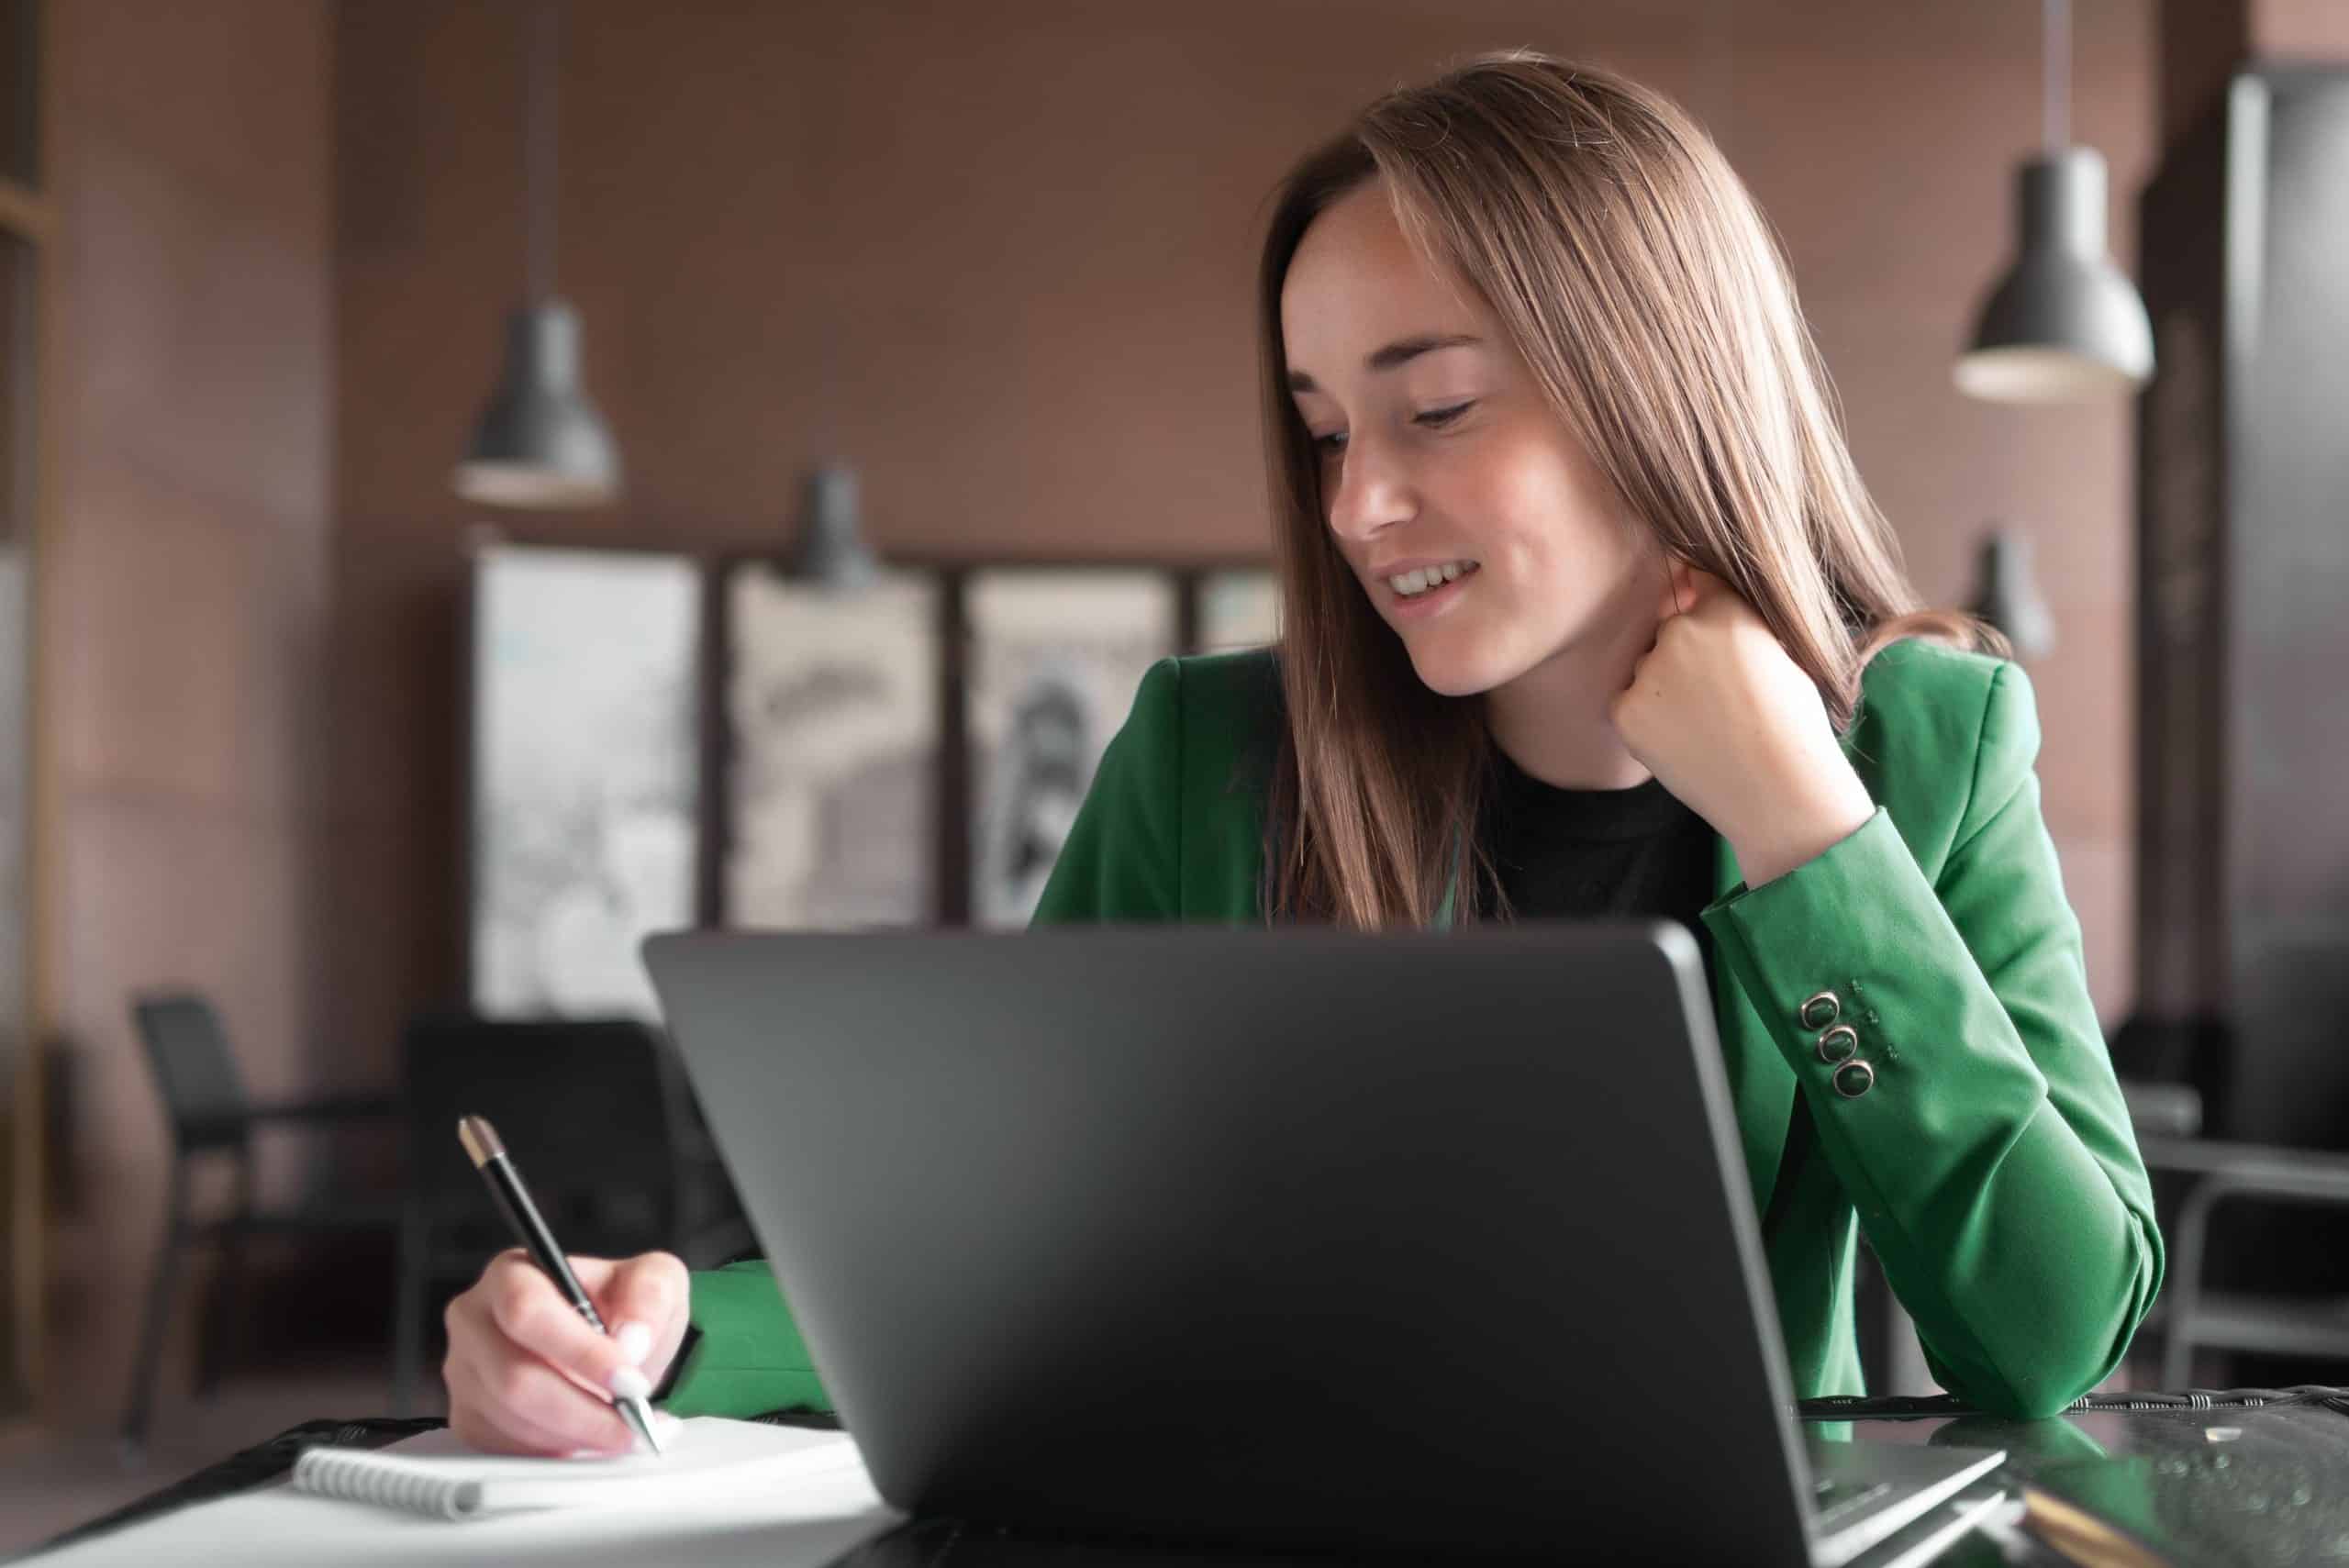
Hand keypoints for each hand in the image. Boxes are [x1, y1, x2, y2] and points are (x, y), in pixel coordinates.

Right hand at [443, 1249, 690, 1455]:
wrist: (610, 1346)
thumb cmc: (622, 1307)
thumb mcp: (655, 1281)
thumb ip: (649, 1296)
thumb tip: (631, 1342)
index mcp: (512, 1274)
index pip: (527, 1311)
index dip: (579, 1352)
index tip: (628, 1381)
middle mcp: (475, 1320)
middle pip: (515, 1377)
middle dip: (584, 1410)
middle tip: (633, 1421)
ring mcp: (464, 1372)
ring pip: (514, 1420)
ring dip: (576, 1434)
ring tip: (622, 1429)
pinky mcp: (469, 1417)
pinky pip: (508, 1447)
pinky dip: (557, 1449)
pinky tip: (589, 1437)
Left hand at [1609, 562, 1874, 887]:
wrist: (1780, 791)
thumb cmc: (1792, 726)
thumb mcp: (1781, 654)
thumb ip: (1739, 623)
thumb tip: (1699, 590)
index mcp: (1727, 610)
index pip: (1695, 576)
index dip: (1697, 595)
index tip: (1700, 614)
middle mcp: (1682, 631)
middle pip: (1669, 631)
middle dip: (1684, 655)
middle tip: (1717, 698)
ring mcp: (1650, 671)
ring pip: (1647, 668)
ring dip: (1663, 687)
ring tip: (1705, 725)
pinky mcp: (1626, 710)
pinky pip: (1628, 702)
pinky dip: (1646, 719)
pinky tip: (1683, 740)